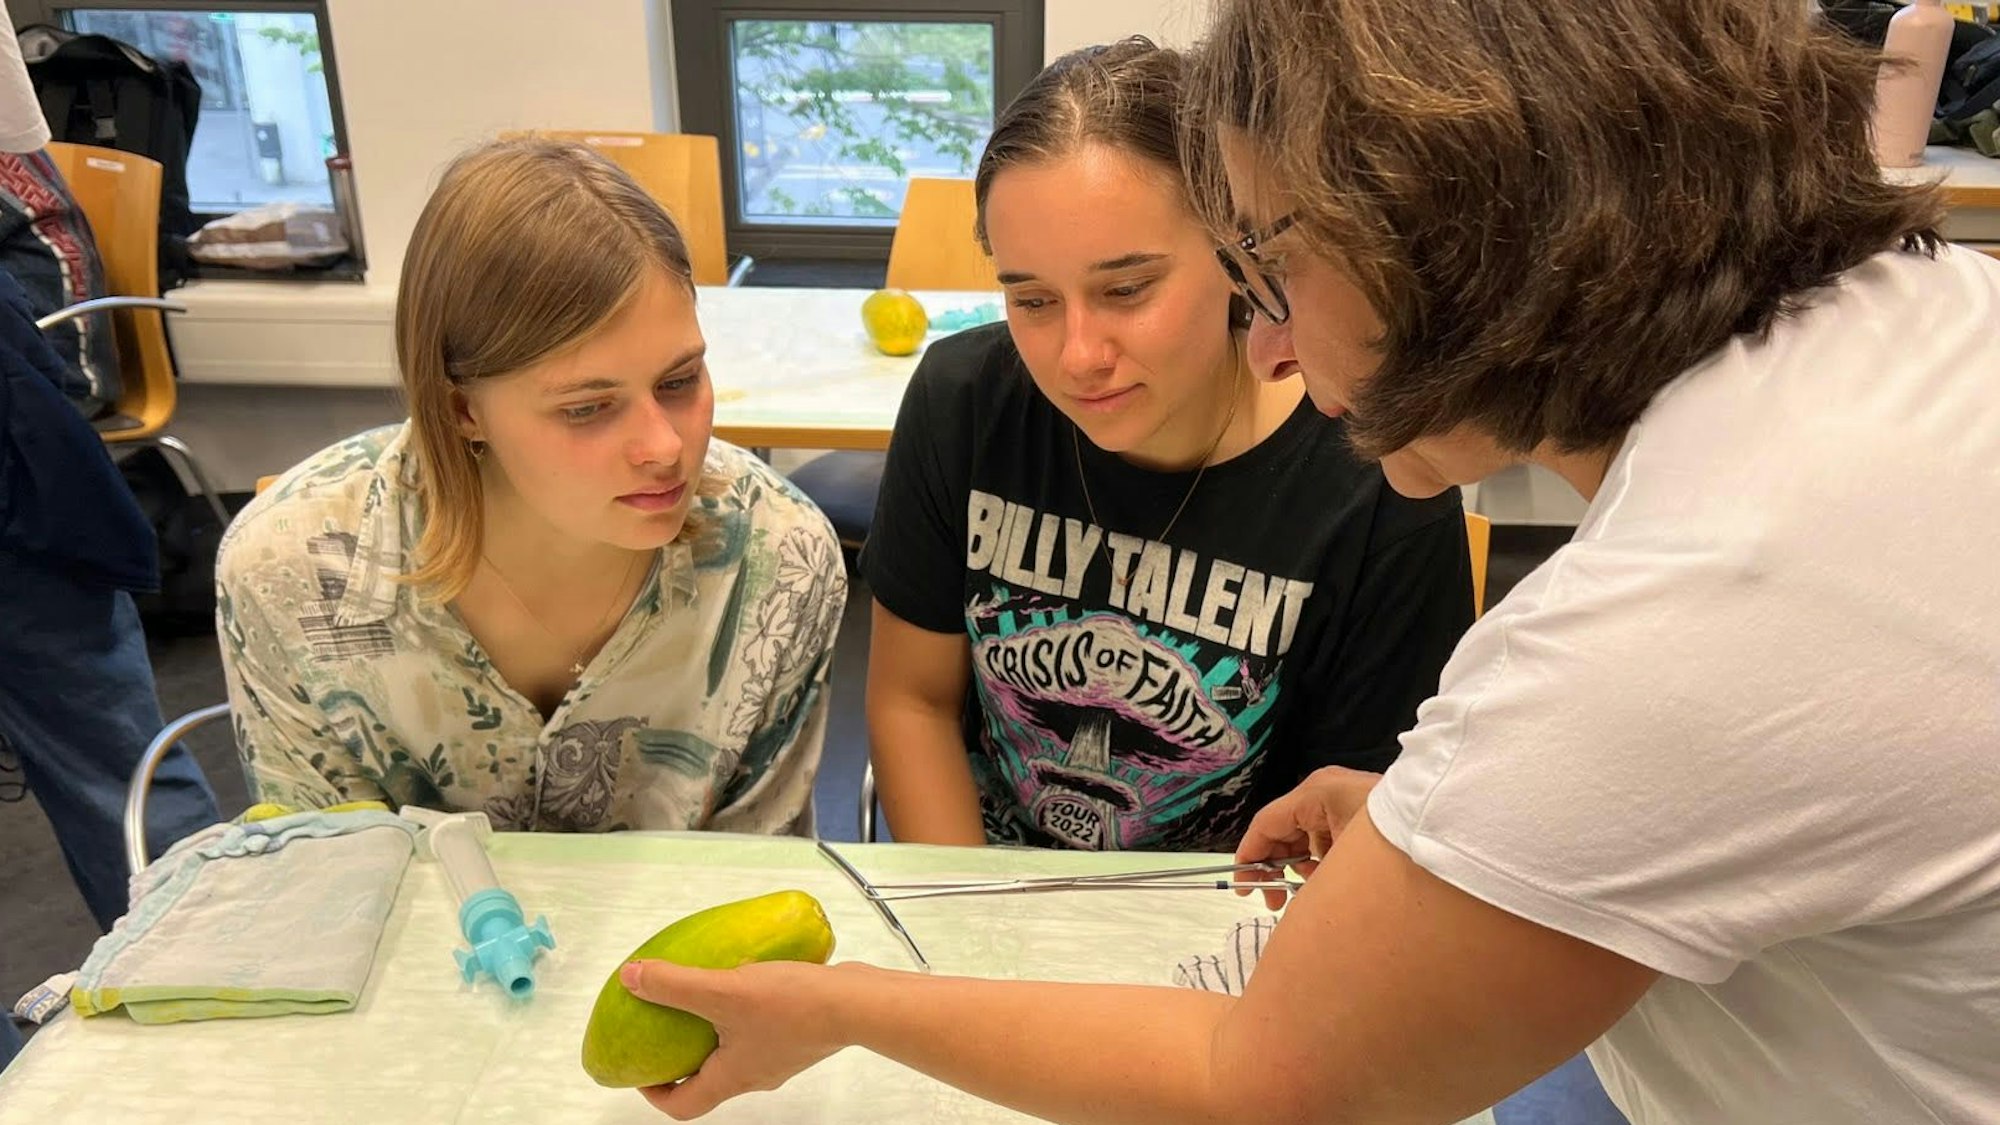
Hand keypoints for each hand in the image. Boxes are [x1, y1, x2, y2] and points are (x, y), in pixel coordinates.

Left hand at [619, 958, 851, 1118]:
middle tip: (668, 1026)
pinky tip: (748, 979)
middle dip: (683, 1056)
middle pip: (708, 1079)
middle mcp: (755, 1076)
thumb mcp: (724, 991)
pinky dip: (745, 1013)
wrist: (858, 1002)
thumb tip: (631, 977)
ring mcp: (780, 1057)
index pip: (683, 1106)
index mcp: (732, 1079)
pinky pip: (761, 1031)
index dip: (654, 1093)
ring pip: (735, 1053)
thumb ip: (676, 985)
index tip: (641, 1069)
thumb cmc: (794, 1006)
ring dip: (715, 1031)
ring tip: (707, 994)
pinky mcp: (799, 1035)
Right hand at [1235, 765, 1382, 909]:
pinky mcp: (1358, 811)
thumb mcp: (1341, 862)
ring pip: (1303, 835)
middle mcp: (1324, 790)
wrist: (1448, 825)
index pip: (1266, 824)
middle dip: (1275, 867)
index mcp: (1314, 794)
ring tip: (1307, 893)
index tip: (1243, 886)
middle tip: (1274, 903)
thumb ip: (1305, 874)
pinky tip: (1327, 880)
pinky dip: (1320, 859)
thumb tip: (1281, 895)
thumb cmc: (1391, 842)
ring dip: (1299, 866)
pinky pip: (1325, 835)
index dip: (1249, 856)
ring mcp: (1342, 799)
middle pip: (1282, 829)